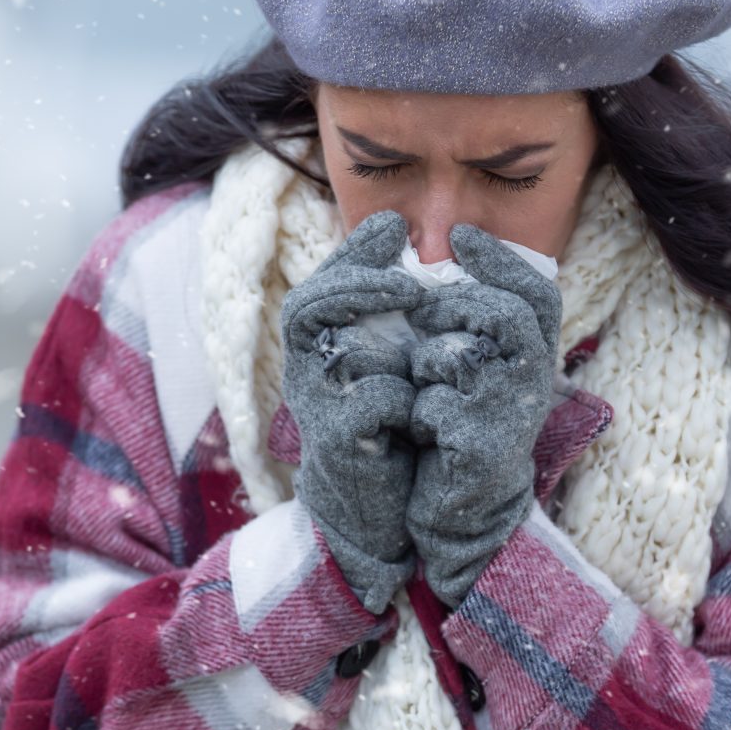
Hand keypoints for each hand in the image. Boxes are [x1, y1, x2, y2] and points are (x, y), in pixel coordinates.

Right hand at [279, 209, 424, 614]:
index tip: (394, 231)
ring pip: (325, 345)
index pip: (322, 282)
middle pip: (306, 304)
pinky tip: (423, 398)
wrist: (380, 506)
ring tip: (415, 313)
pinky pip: (369, 401)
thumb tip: (392, 223)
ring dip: (371, 323)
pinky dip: (401, 394)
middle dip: (357, 282)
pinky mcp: (338, 443)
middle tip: (408, 281)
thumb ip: (388, 301)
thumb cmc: (388, 419)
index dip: (354, 253)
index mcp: (319, 344)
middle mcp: (307, 368)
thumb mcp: (388, 354)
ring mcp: (317, 406)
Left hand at [402, 224, 563, 608]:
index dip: (502, 259)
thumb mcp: (469, 369)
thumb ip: (464, 322)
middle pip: (508, 314)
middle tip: (424, 310)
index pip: (536, 292)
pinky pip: (437, 406)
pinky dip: (419, 411)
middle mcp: (532, 382)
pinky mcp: (482, 450)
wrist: (461, 508)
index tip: (462, 234)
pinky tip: (422, 428)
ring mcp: (511, 417)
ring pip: (464, 357)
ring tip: (423, 383)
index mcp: (532, 356)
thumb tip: (431, 266)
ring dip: (430, 363)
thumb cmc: (459, 427)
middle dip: (458, 304)